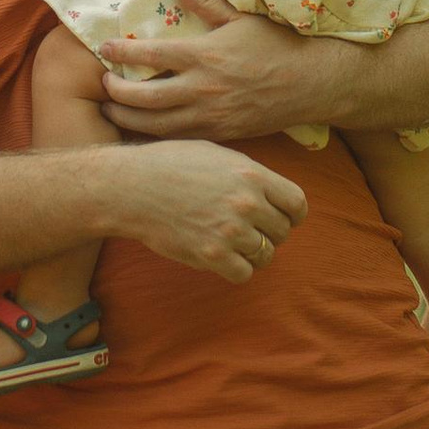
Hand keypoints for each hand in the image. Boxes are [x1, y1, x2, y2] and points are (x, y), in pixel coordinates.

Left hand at [100, 0, 321, 141]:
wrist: (312, 84)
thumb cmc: (276, 45)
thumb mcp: (239, 18)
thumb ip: (202, 1)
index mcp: (204, 56)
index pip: (150, 54)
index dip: (121, 52)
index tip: (104, 49)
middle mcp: (202, 89)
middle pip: (144, 97)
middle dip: (116, 93)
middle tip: (102, 86)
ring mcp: (210, 117)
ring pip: (156, 125)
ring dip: (128, 118)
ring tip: (112, 111)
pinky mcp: (220, 135)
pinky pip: (179, 139)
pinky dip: (155, 135)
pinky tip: (143, 130)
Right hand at [110, 140, 307, 279]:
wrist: (131, 187)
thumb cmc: (169, 164)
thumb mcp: (217, 154)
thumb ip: (248, 173)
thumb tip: (271, 192)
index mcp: (252, 175)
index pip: (297, 204)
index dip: (292, 214)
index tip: (281, 218)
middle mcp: (247, 203)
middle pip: (282, 232)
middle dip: (269, 233)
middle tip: (247, 231)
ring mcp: (231, 231)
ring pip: (265, 255)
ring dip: (251, 253)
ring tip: (231, 243)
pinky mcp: (212, 255)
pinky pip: (244, 273)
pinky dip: (236, 269)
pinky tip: (221, 257)